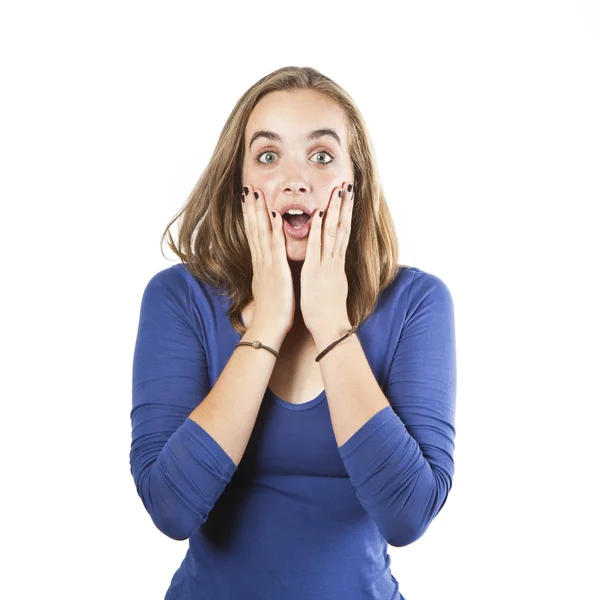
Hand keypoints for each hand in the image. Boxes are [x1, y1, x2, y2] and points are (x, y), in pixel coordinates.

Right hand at [240, 184, 294, 337]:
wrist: (268, 328)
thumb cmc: (272, 312)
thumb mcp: (269, 289)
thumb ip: (268, 276)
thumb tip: (267, 273)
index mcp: (261, 266)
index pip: (254, 236)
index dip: (251, 218)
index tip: (249, 201)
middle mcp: (261, 262)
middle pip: (254, 229)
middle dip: (251, 208)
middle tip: (249, 188)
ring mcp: (267, 265)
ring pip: (261, 232)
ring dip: (259, 212)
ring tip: (256, 192)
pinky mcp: (276, 270)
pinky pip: (275, 246)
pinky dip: (274, 229)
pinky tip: (275, 214)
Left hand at [300, 182, 353, 336]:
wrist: (331, 328)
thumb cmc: (329, 312)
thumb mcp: (333, 287)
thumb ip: (332, 273)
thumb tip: (333, 265)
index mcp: (337, 264)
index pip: (343, 234)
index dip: (346, 214)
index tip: (347, 198)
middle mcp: (334, 261)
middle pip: (342, 227)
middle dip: (344, 206)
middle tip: (346, 185)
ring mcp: (326, 265)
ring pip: (332, 232)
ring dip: (334, 210)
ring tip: (337, 191)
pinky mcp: (315, 271)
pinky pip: (317, 247)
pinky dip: (317, 230)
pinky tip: (317, 214)